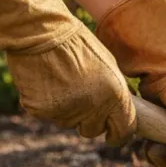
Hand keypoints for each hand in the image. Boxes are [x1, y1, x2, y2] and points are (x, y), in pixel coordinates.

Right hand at [0, 0, 136, 142]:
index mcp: (115, 95)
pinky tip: (46, 82)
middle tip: (82, 100)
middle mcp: (93, 108)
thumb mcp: (108, 65)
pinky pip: (47, 114)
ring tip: (62, 81)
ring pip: (68, 122)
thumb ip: (114, 92)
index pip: (124, 130)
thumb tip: (119, 111)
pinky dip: (46, 103)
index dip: (119, 133)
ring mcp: (66, 111)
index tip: (113, 135)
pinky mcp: (41, 110)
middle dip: (89, 121)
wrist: (41, 32)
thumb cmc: (77, 43)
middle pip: (93, 130)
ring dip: (67, 110)